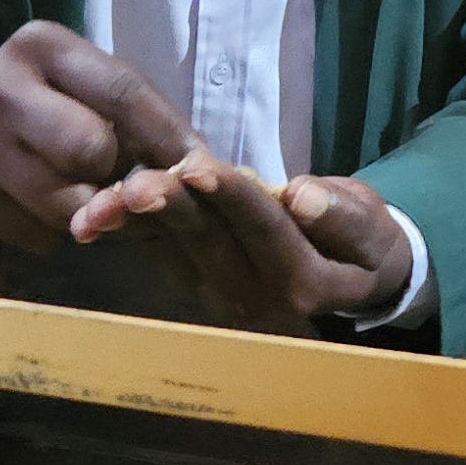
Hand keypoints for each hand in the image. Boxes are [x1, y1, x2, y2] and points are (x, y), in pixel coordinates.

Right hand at [0, 23, 197, 247]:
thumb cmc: (48, 107)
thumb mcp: (85, 87)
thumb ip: (134, 118)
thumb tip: (198, 170)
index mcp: (41, 46)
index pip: (122, 91)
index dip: (169, 137)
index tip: (206, 170)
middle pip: (91, 148)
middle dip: (121, 175)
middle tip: (132, 185)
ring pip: (67, 203)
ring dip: (97, 214)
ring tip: (97, 203)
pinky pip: (39, 234)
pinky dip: (58, 231)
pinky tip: (48, 211)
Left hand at [68, 153, 416, 327]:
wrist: (350, 285)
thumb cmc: (363, 246)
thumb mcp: (374, 230)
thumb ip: (343, 215)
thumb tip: (302, 195)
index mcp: (303, 280)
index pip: (264, 229)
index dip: (231, 198)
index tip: (200, 168)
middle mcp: (255, 296)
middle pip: (209, 243)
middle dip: (171, 208)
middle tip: (138, 183)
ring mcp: (217, 296)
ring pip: (172, 251)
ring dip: (136, 223)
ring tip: (107, 199)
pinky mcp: (191, 285)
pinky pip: (154, 254)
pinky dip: (124, 230)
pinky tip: (92, 210)